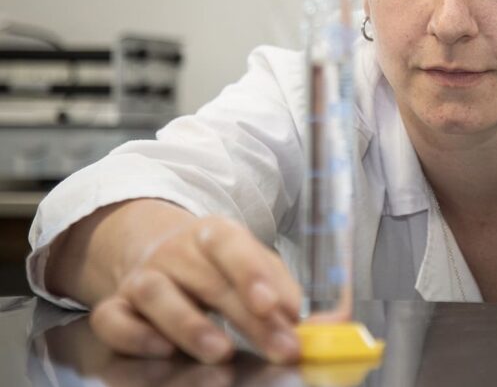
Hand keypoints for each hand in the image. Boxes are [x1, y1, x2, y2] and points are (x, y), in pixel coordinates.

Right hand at [87, 213, 301, 363]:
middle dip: (247, 319)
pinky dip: (135, 336)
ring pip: (157, 294)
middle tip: (279, 349)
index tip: (276, 307)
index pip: (230, 244)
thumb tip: (294, 317)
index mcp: (212, 235)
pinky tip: (164, 351)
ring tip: (222, 352)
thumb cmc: (216, 266)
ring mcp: (140, 278)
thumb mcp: (251, 263)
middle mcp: (173, 252)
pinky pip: (112, 319)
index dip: (252, 274)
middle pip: (208, 281)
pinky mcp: (113, 306)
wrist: (156, 253)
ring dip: (190, 325)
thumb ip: (277, 286)